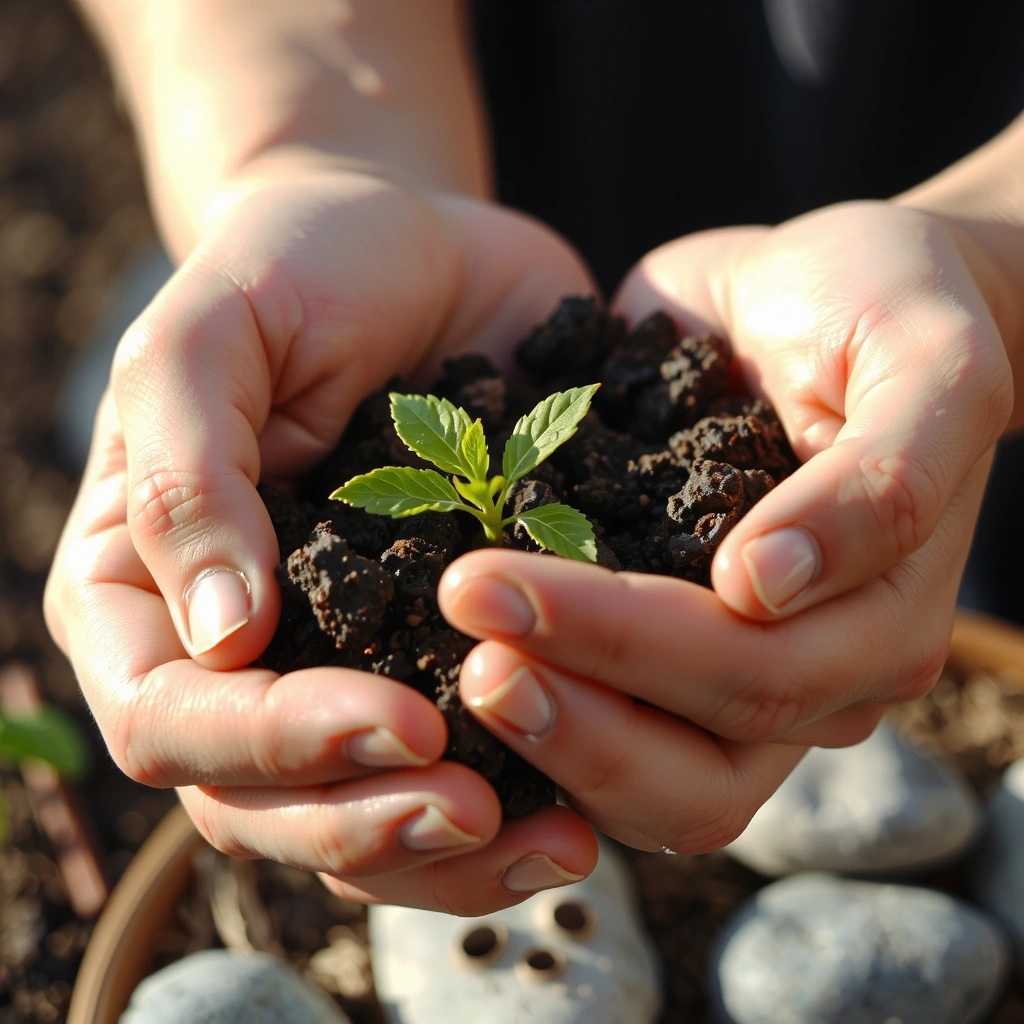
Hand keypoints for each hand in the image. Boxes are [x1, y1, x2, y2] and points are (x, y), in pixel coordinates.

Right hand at [44, 169, 599, 912]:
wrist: (415, 246)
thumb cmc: (298, 267)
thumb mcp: (213, 331)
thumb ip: (187, 472)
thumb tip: (220, 637)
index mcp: (148, 589)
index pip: (170, 718)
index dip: (275, 743)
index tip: (399, 718)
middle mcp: (233, 654)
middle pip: (262, 804)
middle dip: (367, 819)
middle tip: (472, 805)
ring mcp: (340, 664)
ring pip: (359, 819)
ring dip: (446, 854)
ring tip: (554, 841)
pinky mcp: (438, 653)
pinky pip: (452, 772)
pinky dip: (508, 815)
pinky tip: (582, 816)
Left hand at [438, 200, 1011, 852]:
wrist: (818, 291)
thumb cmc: (882, 308)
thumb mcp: (923, 359)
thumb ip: (881, 477)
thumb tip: (763, 587)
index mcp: (880, 621)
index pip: (755, 672)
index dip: (622, 646)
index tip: (490, 584)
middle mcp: (816, 678)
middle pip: (699, 769)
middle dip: (569, 709)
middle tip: (457, 628)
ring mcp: (742, 684)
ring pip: (653, 791)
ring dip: (550, 739)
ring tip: (451, 662)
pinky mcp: (670, 662)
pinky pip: (608, 738)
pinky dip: (539, 727)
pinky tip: (454, 672)